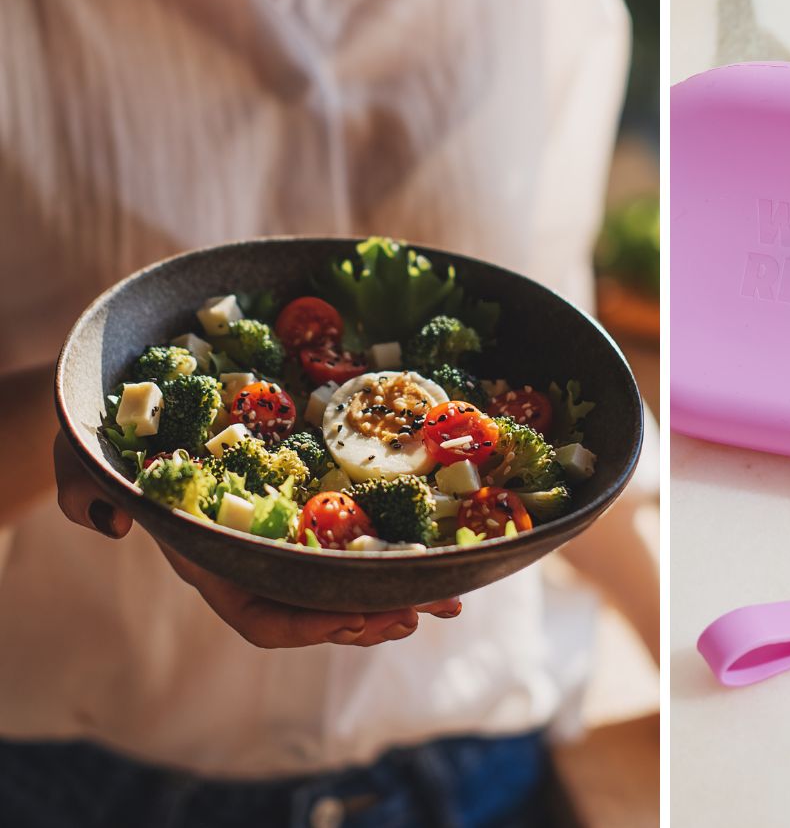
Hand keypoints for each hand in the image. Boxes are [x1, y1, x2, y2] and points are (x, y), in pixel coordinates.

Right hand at [52, 435, 459, 645]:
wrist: (140, 421)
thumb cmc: (112, 448)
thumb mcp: (86, 466)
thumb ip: (87, 493)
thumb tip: (107, 522)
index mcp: (213, 564)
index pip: (260, 619)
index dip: (308, 625)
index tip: (353, 616)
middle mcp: (256, 563)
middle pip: (321, 610)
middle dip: (371, 617)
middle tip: (420, 612)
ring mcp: (288, 540)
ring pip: (350, 584)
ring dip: (399, 594)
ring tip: (446, 599)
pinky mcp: (315, 511)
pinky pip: (361, 543)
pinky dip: (398, 554)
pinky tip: (437, 556)